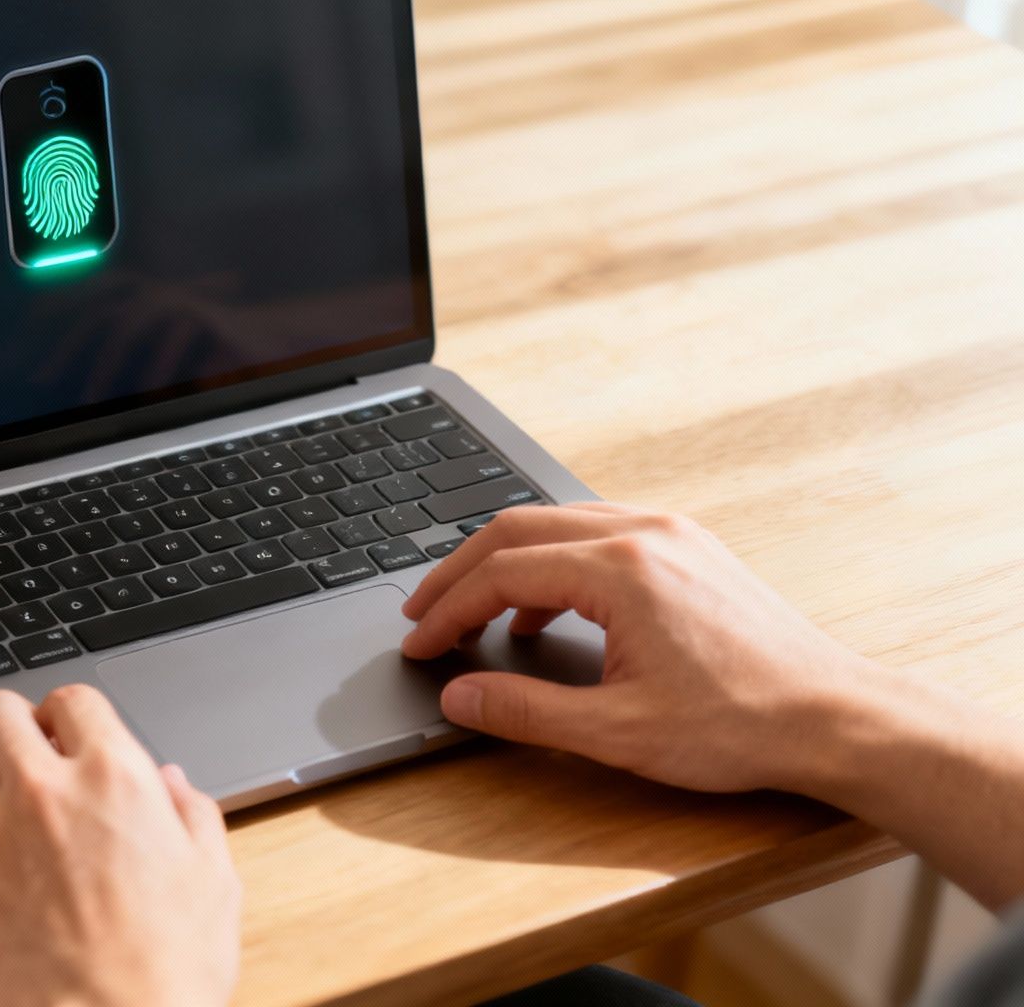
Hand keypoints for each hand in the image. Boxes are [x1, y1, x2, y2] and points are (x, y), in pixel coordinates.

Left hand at [0, 685, 239, 1006]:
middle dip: (2, 728)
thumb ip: (193, 815)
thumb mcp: (213, 882)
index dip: (65, 716)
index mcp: (114, 780)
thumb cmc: (168, 973)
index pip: (71, 699)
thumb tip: (171, 780)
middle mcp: (44, 792)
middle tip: (9, 758)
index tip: (61, 738)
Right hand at [399, 503, 884, 795]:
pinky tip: (547, 608)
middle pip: (519, 527)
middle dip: (460, 571)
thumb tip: (458, 697)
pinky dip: (554, 562)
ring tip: (474, 610)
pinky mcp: (691, 548)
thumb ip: (526, 710)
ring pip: (558, 522)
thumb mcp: (618, 732)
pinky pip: (598, 533)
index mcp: (621, 569)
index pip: (501, 571)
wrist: (835, 717)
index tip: (419, 643)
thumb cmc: (741, 725)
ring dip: (506, 561)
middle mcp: (645, 533)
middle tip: (424, 613)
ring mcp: (672, 534)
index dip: (448, 610)